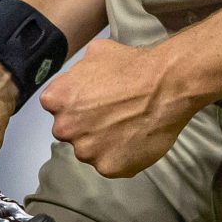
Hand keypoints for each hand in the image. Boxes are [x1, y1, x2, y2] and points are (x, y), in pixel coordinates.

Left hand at [40, 39, 203, 178]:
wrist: (166, 86)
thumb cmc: (131, 65)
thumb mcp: (96, 52)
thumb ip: (77, 71)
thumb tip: (78, 78)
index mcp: (56, 99)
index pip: (57, 106)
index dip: (76, 103)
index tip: (94, 100)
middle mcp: (64, 128)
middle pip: (70, 131)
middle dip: (85, 125)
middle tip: (111, 114)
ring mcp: (86, 151)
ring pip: (89, 150)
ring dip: (103, 142)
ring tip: (127, 127)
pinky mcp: (108, 168)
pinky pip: (111, 164)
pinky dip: (122, 156)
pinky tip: (136, 139)